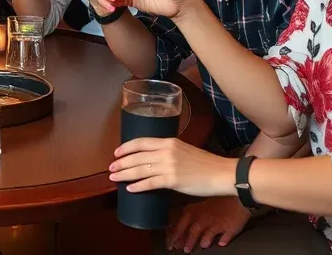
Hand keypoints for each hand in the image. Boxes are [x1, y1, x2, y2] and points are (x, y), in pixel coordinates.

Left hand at [110, 137, 236, 197]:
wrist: (221, 174)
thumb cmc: (205, 164)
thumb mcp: (184, 150)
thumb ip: (169, 152)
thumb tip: (154, 159)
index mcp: (169, 142)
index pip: (141, 142)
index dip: (126, 147)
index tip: (117, 152)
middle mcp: (167, 151)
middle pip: (137, 156)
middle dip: (121, 162)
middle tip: (111, 168)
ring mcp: (169, 166)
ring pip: (140, 169)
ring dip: (125, 174)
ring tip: (114, 178)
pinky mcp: (173, 180)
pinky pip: (150, 183)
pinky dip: (138, 186)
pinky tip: (130, 189)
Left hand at [165, 198, 251, 251]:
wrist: (238, 190)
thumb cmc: (217, 194)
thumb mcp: (199, 200)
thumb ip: (190, 211)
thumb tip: (179, 220)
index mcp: (195, 210)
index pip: (180, 223)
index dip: (173, 233)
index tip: (168, 241)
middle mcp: (203, 217)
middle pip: (190, 231)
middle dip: (182, 240)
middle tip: (177, 248)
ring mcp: (216, 223)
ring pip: (204, 236)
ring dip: (197, 243)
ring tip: (191, 249)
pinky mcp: (229, 227)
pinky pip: (225, 237)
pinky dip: (222, 241)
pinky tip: (220, 244)